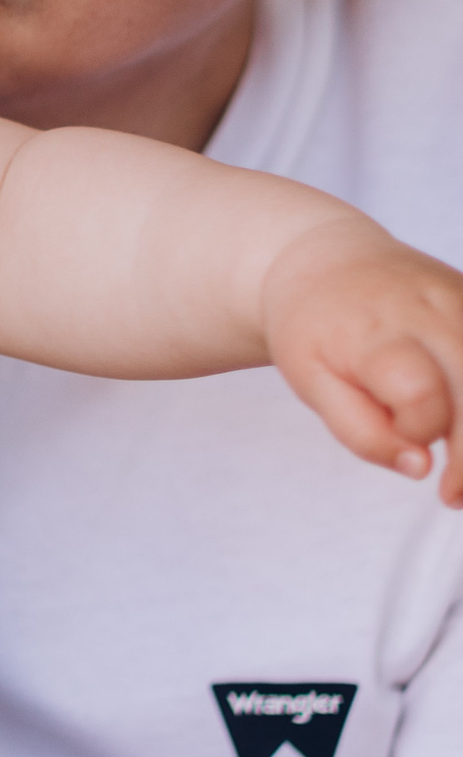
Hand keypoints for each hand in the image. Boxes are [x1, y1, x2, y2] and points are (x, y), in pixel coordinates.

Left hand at [263, 216, 462, 504]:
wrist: (326, 260)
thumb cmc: (313, 327)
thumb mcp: (310, 382)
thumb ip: (359, 430)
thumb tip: (420, 467)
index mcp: (377, 333)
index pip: (420, 392)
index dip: (418, 430)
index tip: (412, 453)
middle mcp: (431, 312)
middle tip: (453, 496)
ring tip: (462, 471)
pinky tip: (462, 424)